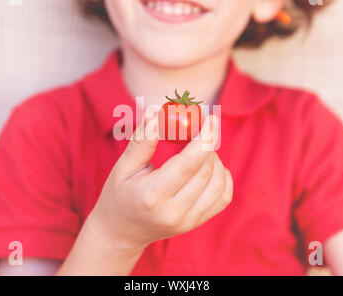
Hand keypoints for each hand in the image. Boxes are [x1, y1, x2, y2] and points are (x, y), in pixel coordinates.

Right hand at [86, 110, 232, 252]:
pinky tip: (210, 168)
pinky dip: (223, 178)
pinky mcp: (195, 224)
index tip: (210, 118)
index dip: (203, 139)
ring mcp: (187, 221)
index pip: (188, 164)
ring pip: (219, 183)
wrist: (120, 231)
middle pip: (206, 171)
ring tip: (198, 151)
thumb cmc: (119, 194)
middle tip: (198, 130)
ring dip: (215, 160)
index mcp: (152, 195)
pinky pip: (223, 198)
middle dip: (207, 145)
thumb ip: (142, 139)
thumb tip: (155, 111)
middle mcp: (173, 212)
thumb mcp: (123, 166)